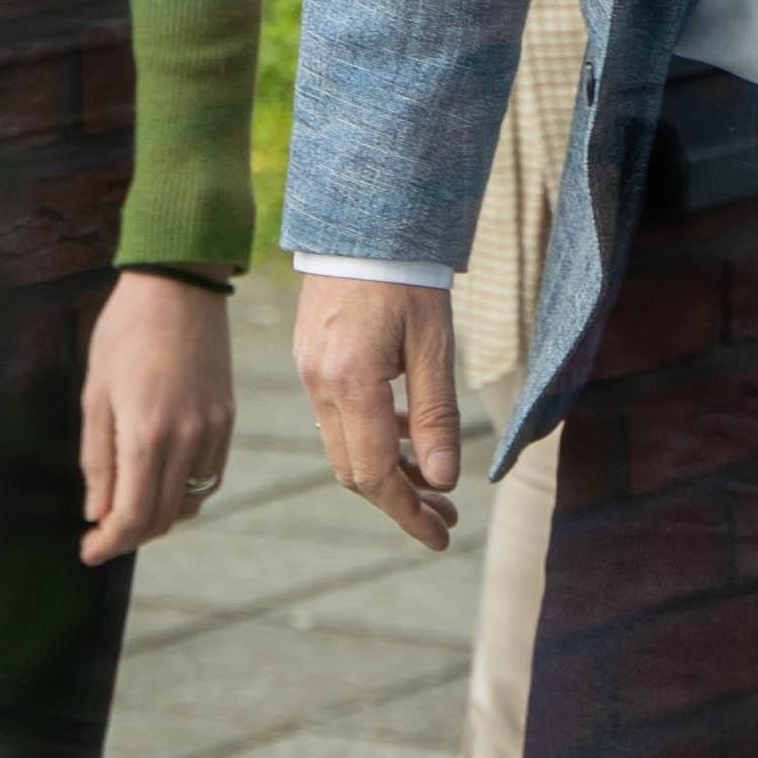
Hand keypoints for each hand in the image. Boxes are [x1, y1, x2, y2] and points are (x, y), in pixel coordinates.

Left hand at [80, 273, 236, 566]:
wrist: (180, 285)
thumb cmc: (125, 333)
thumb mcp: (95, 395)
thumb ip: (97, 459)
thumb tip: (97, 512)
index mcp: (147, 435)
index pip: (133, 516)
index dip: (109, 543)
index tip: (88, 552)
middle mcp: (187, 440)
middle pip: (164, 517)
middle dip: (130, 535)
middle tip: (101, 536)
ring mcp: (213, 430)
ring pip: (191, 501)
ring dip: (159, 517)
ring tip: (129, 509)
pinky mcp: (227, 418)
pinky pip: (210, 475)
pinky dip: (186, 492)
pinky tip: (162, 482)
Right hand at [296, 272, 467, 552]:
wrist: (364, 220)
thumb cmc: (408, 275)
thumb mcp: (434, 345)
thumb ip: (436, 415)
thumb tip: (443, 480)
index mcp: (350, 381)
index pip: (374, 474)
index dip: (408, 513)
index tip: (441, 536)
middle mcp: (319, 383)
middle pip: (354, 470)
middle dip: (401, 501)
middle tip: (448, 515)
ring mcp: (309, 372)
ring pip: (343, 447)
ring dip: (387, 471)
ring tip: (434, 482)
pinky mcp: (311, 359)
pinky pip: (338, 418)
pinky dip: (371, 437)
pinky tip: (406, 434)